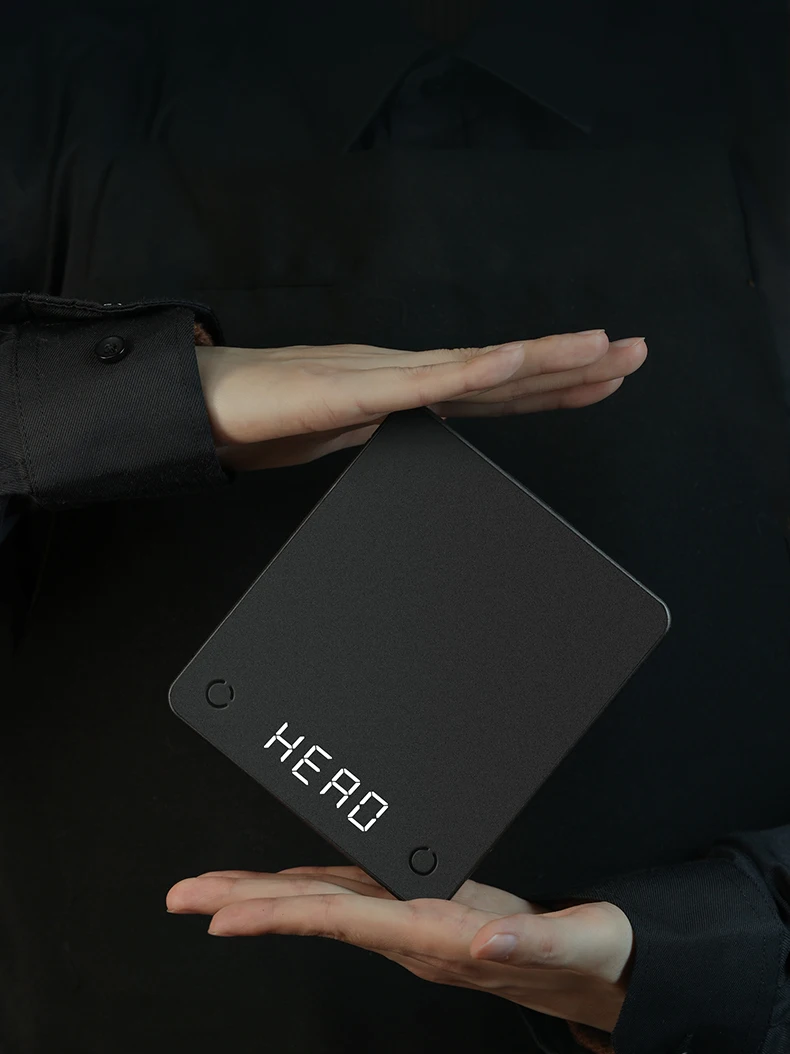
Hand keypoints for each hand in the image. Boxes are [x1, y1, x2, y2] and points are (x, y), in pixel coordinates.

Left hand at [166, 865, 633, 1032]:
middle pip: (316, 914)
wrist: (605, 975)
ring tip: (213, 888)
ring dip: (267, 895)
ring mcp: (417, 927)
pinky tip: (290, 881)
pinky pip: (356, 898)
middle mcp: (416, 937)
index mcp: (439, 938)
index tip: (222, 917)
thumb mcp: (580, 943)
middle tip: (182, 895)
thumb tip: (482, 945)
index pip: (345, 921)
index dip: (280, 913)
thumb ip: (535, 944)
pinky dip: (313, 887)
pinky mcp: (428, 913)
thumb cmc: (591, 957)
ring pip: (328, 905)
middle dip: (246, 903)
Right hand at [198, 330, 646, 468]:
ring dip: (541, 358)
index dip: (557, 383)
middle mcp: (410, 375)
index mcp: (413, 392)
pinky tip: (509, 363)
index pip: (499, 390)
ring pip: (475, 367)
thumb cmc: (266, 418)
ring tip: (599, 348)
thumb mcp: (350, 439)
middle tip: (635, 351)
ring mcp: (384, 375)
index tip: (609, 374)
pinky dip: (466, 373)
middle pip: (504, 373)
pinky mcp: (348, 385)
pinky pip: (418, 381)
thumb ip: (393, 439)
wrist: (206, 405)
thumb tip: (427, 455)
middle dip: (574, 363)